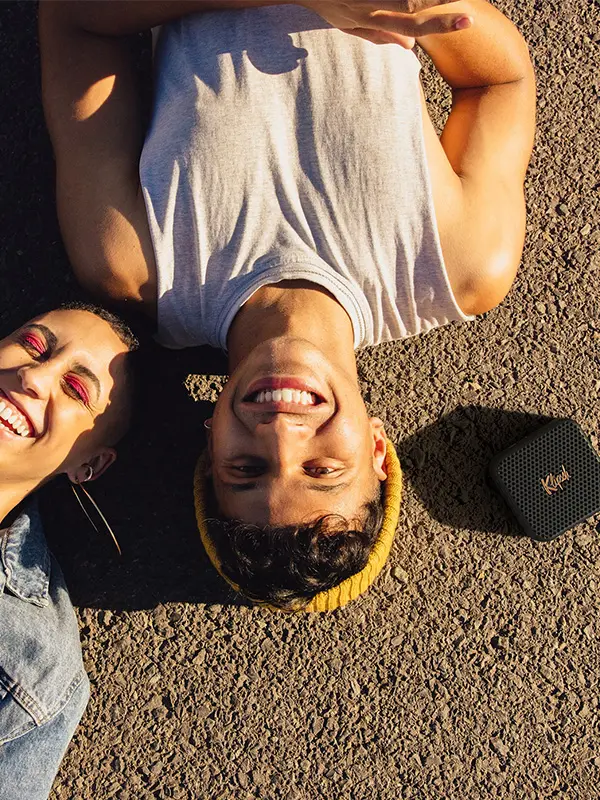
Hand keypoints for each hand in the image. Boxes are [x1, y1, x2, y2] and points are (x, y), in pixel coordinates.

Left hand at [301, 0, 472, 48]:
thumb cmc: (329, 5)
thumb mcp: (351, 27)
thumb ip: (381, 35)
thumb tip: (411, 46)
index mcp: (372, 18)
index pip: (411, 24)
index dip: (440, 24)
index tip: (466, 20)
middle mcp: (372, 3)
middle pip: (413, 3)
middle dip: (442, 1)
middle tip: (467, 9)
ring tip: (456, 1)